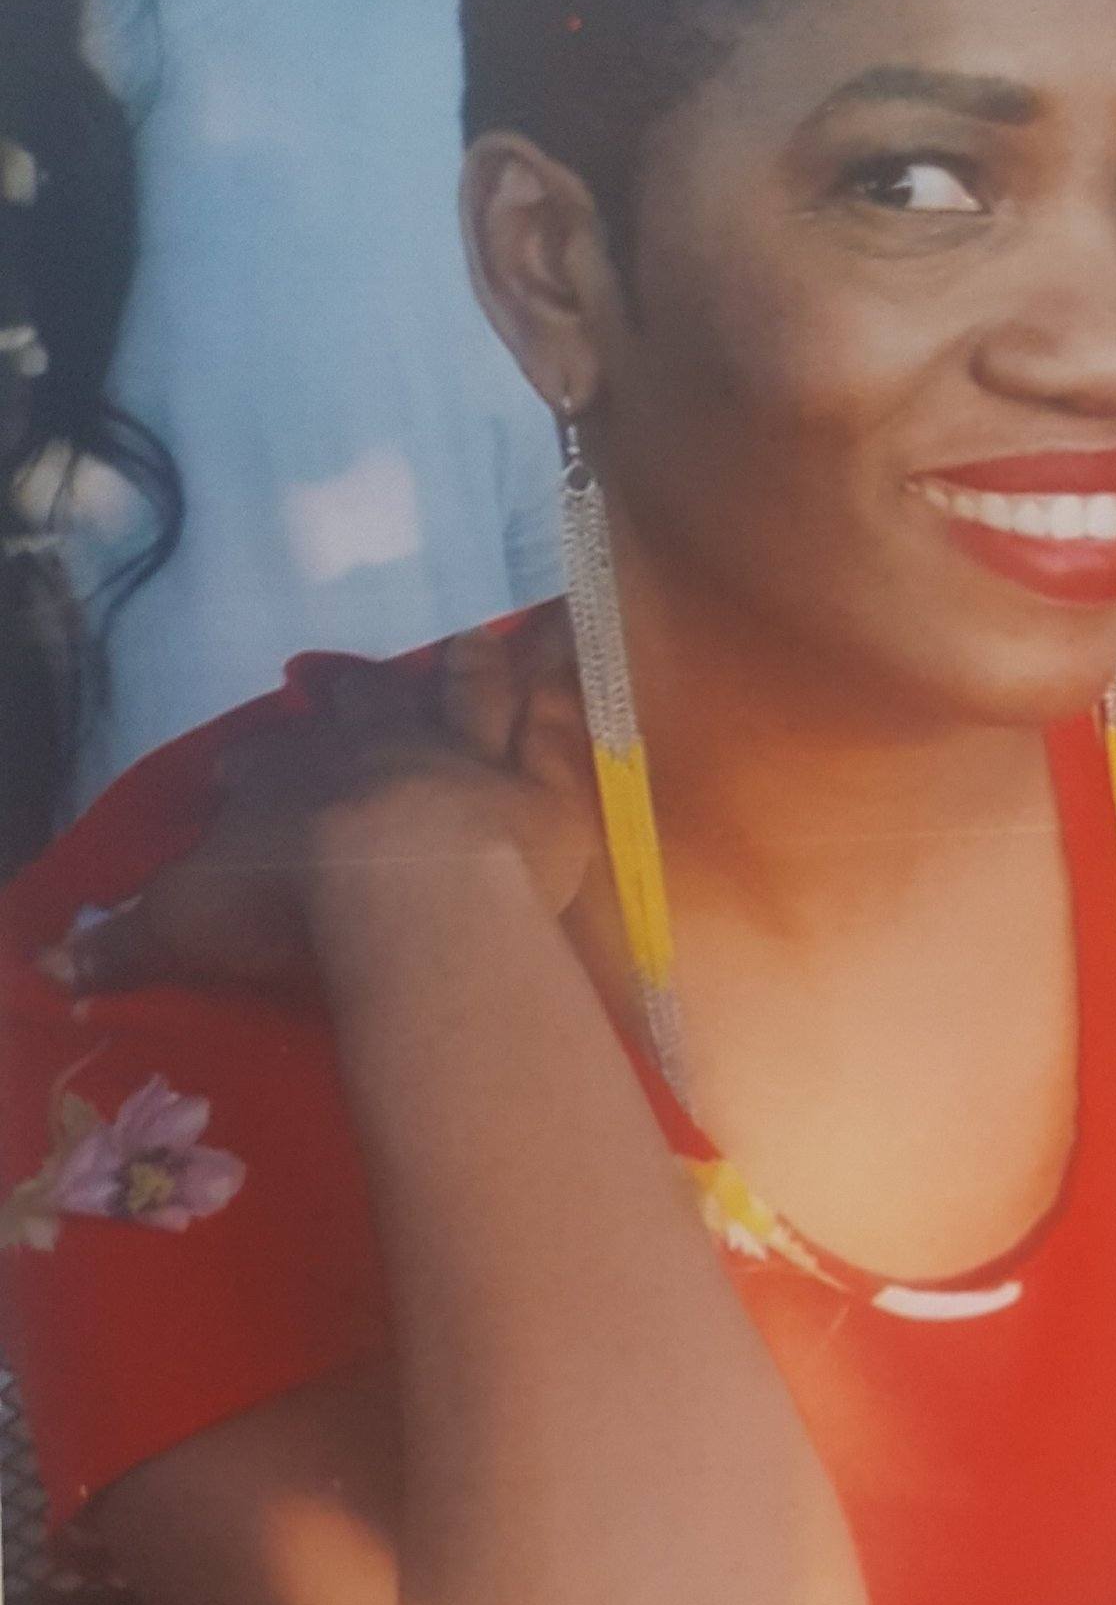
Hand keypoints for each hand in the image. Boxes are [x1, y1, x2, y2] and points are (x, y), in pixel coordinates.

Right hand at [44, 616, 600, 996]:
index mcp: (289, 778)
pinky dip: (563, 691)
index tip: (239, 766)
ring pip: (464, 690)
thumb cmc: (291, 901)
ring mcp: (463, 753)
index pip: (263, 761)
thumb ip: (129, 940)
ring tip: (469, 641)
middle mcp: (375, 747)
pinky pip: (554, 723)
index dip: (252, 762)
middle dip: (348, 688)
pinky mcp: (539, 782)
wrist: (408, 887)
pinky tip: (570, 662)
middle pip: (363, 702)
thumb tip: (55, 964)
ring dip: (464, 666)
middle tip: (337, 675)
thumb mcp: (186, 923)